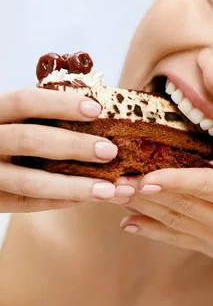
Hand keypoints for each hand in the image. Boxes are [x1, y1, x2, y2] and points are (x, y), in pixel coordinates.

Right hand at [0, 88, 130, 211]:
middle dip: (73, 145)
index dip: (60, 104)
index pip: (23, 101)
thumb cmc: (6, 133)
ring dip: (72, 186)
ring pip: (28, 182)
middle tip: (110, 151)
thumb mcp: (13, 118)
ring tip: (108, 189)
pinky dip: (58, 201)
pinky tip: (85, 198)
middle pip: (28, 140)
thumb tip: (96, 112)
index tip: (96, 109)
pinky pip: (26, 203)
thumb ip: (40, 114)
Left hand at [118, 156, 212, 287]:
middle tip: (112, 181)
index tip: (146, 175)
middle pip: (181, 205)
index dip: (175, 181)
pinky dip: (153, 231)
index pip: (206, 188)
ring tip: (112, 197)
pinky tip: (130, 225)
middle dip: (145, 193)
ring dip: (142, 210)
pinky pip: (179, 239)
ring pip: (174, 222)